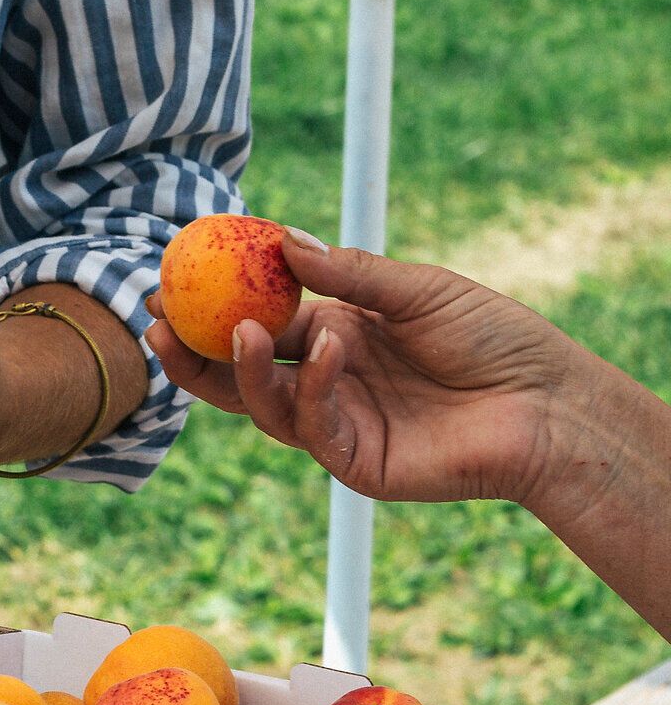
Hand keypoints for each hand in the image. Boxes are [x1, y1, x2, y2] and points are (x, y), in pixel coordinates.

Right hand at [146, 232, 585, 508]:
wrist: (546, 403)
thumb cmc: (494, 339)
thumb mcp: (417, 289)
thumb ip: (349, 272)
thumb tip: (281, 242)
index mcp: (336, 336)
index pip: (258, 323)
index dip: (212, 308)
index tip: (171, 282)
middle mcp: (326, 382)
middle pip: (239, 375)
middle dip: (193, 354)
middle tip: (158, 323)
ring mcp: (337, 426)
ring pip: (264, 406)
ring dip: (245, 368)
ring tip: (241, 328)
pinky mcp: (354, 462)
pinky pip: (313, 425)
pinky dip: (312, 384)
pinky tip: (329, 347)